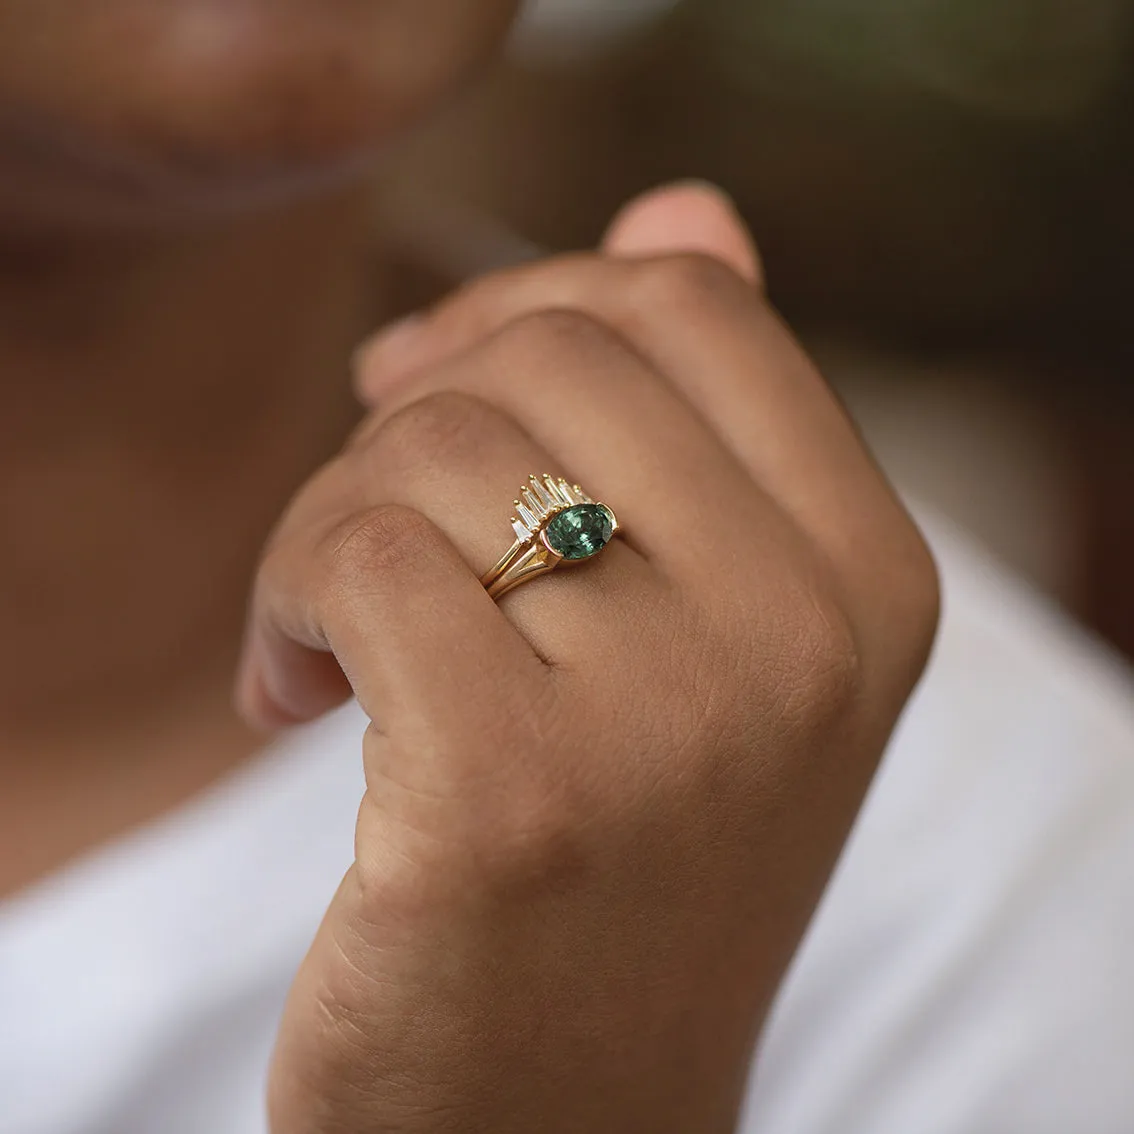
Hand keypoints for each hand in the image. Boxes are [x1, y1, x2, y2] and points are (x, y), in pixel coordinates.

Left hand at [237, 184, 938, 1132]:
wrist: (564, 1124)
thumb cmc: (619, 864)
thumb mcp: (708, 638)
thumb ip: (703, 416)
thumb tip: (686, 207)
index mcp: (870, 577)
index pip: (685, 301)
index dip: (525, 307)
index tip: (428, 386)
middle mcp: (805, 635)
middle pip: (547, 350)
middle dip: (410, 413)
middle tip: (367, 533)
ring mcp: (675, 720)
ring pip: (434, 446)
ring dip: (326, 520)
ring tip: (321, 637)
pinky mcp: (514, 797)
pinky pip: (360, 557)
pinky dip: (284, 599)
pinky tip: (289, 696)